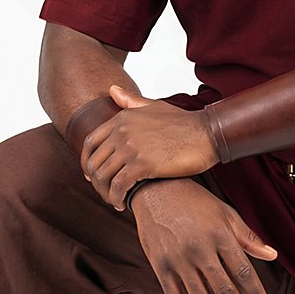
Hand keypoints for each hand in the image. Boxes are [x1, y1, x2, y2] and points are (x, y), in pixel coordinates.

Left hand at [82, 85, 218, 209]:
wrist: (207, 134)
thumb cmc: (184, 123)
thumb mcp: (154, 106)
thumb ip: (130, 101)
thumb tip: (112, 90)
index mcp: (122, 118)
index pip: (90, 142)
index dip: (87, 162)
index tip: (91, 175)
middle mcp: (122, 131)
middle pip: (94, 162)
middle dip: (96, 182)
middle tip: (106, 192)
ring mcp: (131, 147)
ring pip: (104, 177)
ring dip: (106, 193)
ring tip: (115, 201)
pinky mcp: (142, 164)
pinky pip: (119, 186)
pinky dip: (117, 198)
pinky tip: (123, 204)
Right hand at [130, 178, 276, 293]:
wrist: (156, 189)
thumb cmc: (194, 201)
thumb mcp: (225, 213)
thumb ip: (248, 237)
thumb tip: (272, 255)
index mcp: (219, 235)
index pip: (243, 272)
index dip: (256, 293)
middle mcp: (199, 249)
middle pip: (224, 289)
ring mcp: (177, 258)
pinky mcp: (159, 265)